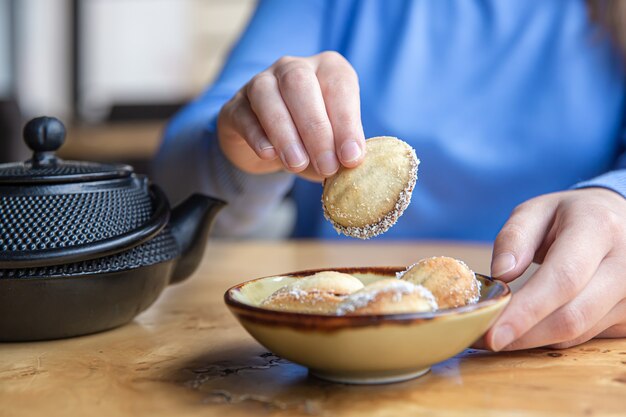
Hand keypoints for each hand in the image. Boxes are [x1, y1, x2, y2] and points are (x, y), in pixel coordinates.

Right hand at [217, 51, 365, 180]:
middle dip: (316, 129)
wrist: (268, 148)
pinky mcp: (235, 106)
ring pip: (267, 96)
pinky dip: (256, 135)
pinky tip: (268, 155)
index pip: (339, 85)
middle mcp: (293, 68)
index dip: (347, 122)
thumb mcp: (334, 145)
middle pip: (300, 86)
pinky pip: (243, 115)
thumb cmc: (312, 142)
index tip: (351, 157)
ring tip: (297, 164)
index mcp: (327, 69)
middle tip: (327, 167)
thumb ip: (343, 151)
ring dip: (285, 133)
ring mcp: (260, 83)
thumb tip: (353, 165)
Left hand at [484, 188, 625, 350]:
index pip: (563, 278)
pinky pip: (587, 337)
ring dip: (533, 339)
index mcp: (599, 228)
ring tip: (499, 332)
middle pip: (573, 315)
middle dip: (523, 334)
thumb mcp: (536, 210)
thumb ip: (514, 237)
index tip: (492, 333)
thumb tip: (500, 274)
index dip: (527, 311)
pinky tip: (527, 330)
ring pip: (579, 332)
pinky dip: (551, 338)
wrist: (620, 219)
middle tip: (483, 339)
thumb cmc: (570, 215)